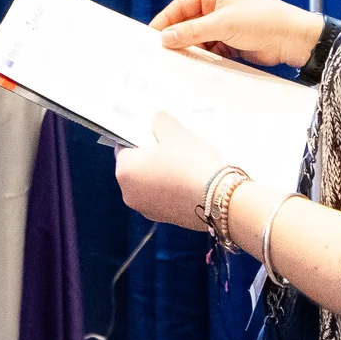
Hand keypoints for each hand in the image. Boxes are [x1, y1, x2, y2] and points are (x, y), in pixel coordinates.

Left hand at [112, 113, 227, 230]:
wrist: (217, 198)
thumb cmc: (189, 162)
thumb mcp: (175, 132)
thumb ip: (160, 122)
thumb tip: (155, 120)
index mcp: (124, 170)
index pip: (123, 147)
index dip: (139, 137)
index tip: (155, 133)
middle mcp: (128, 193)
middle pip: (135, 167)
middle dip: (149, 156)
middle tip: (170, 146)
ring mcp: (145, 209)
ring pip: (148, 184)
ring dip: (160, 173)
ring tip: (182, 163)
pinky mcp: (163, 219)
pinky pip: (162, 197)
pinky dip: (170, 188)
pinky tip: (188, 180)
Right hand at [151, 0, 320, 67]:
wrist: (294, 39)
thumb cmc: (263, 20)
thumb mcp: (224, 24)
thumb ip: (193, 31)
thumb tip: (166, 37)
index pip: (182, 4)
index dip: (166, 20)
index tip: (151, 35)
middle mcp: (218, 5)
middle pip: (188, 22)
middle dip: (177, 37)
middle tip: (160, 53)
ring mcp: (224, 24)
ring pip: (198, 38)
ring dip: (190, 49)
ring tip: (176, 63)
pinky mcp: (231, 42)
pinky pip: (210, 49)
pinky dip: (203, 57)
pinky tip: (194, 67)